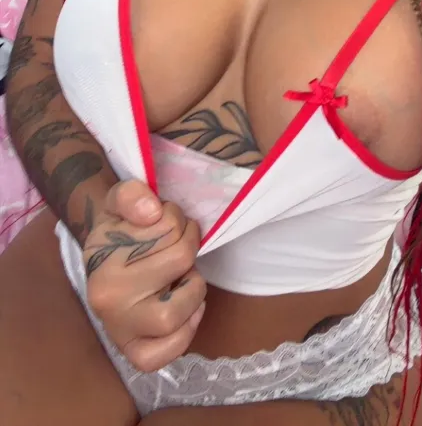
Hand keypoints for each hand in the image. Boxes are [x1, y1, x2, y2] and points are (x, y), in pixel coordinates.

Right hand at [83, 180, 205, 371]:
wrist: (102, 260)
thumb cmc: (117, 229)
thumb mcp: (118, 200)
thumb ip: (131, 194)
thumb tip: (152, 211)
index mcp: (103, 261)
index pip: (168, 229)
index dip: (178, 219)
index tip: (166, 219)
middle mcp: (108, 301)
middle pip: (180, 262)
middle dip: (189, 245)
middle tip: (180, 242)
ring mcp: (121, 330)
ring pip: (175, 314)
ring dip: (193, 288)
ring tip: (183, 276)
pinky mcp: (135, 352)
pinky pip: (170, 349)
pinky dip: (188, 330)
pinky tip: (188, 307)